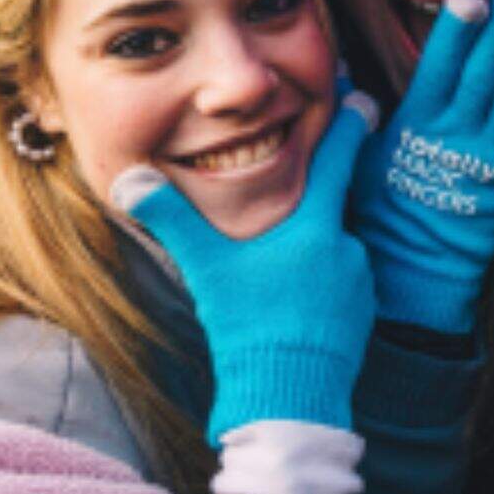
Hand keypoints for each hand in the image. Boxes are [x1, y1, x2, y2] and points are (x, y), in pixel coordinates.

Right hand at [110, 93, 377, 443]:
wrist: (288, 397)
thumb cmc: (249, 327)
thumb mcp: (206, 268)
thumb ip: (171, 218)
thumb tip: (129, 177)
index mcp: (314, 226)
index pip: (337, 158)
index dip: (348, 124)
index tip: (359, 96)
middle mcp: (347, 247)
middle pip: (330, 210)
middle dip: (308, 209)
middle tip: (279, 228)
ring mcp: (360, 284)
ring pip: (334, 252)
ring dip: (312, 255)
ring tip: (278, 281)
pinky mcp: (363, 317)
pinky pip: (343, 287)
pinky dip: (322, 288)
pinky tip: (293, 307)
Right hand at [350, 0, 493, 332]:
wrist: (414, 275)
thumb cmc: (378, 214)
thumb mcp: (354, 162)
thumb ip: (355, 119)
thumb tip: (343, 77)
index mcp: (416, 123)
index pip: (439, 68)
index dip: (457, 33)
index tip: (470, 0)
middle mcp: (458, 132)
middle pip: (488, 70)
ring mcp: (491, 153)